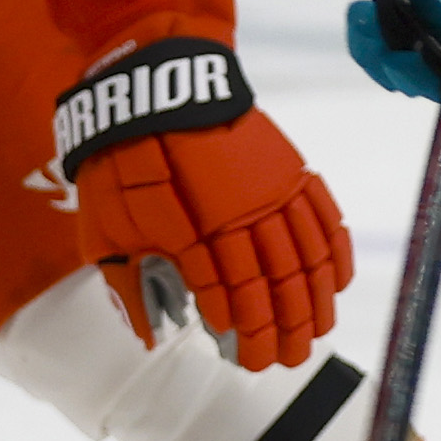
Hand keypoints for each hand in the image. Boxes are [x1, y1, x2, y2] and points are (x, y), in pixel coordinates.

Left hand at [55, 43, 349, 366]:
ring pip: (306, 258)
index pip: (231, 298)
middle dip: (284, 330)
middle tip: (286, 362)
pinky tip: (336, 282)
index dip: (244, 335)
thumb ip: (128, 284)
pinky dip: (334, 252)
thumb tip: (147, 336)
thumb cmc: (122, 155)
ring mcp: (272, 190)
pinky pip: (323, 217)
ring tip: (316, 334)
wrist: (157, 78)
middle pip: (275, 285)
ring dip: (314, 302)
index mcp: (196, 233)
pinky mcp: (289, 167)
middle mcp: (242, 215)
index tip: (246, 361)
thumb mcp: (105, 224)